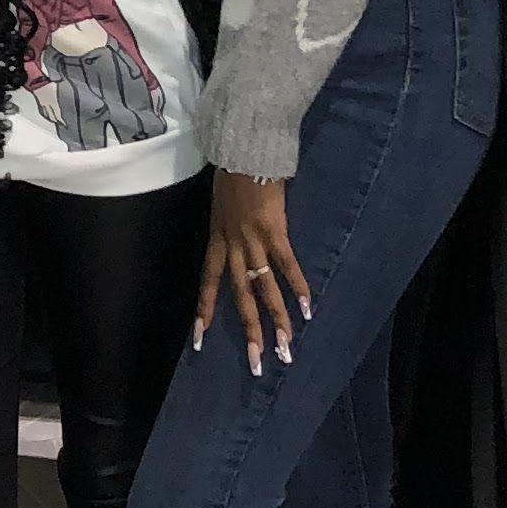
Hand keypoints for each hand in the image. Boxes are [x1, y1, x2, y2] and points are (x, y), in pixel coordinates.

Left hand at [197, 171, 311, 370]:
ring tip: (286, 346)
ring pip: (263, 287)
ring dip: (276, 318)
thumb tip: (238, 227)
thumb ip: (229, 217)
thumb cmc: (235, 167)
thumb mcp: (223, 198)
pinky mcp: (274, 230)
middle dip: (248, 330)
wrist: (244, 146)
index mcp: (217, 236)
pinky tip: (306, 308)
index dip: (205, 308)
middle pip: (238, 295)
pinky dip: (297, 286)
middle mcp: (232, 243)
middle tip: (257, 361)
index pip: (206, 280)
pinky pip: (285, 264)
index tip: (200, 337)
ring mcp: (252, 239)